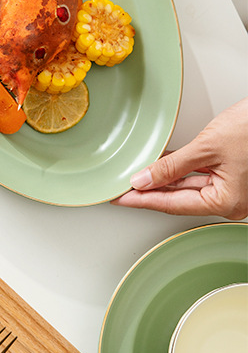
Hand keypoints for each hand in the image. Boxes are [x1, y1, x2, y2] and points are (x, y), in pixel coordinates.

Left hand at [112, 98, 247, 219]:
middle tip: (120, 188)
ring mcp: (233, 188)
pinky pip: (199, 177)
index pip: (173, 204)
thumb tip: (143, 180)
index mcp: (227, 201)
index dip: (142, 201)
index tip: (119, 199)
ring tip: (134, 176)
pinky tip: (159, 166)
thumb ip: (172, 167)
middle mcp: (232, 201)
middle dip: (149, 192)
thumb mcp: (206, 147)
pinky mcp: (233, 174)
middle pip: (179, 198)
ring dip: (162, 181)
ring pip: (188, 187)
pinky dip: (178, 172)